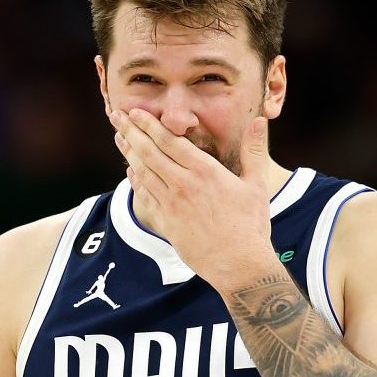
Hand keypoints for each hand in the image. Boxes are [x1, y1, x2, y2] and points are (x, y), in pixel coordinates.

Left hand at [110, 108, 275, 286]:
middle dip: (131, 131)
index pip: (170, 141)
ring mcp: (171, 205)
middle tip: (116, 116)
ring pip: (143, 172)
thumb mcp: (256, 184)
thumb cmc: (250, 224)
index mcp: (205, 171)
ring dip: (129, 153)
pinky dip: (135, 181)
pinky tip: (130, 171)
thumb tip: (259, 121)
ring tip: (119, 138)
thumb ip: (253, 150)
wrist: (238, 265)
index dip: (149, 124)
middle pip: (149, 152)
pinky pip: (145, 196)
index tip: (135, 112)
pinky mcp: (166, 223)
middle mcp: (183, 185)